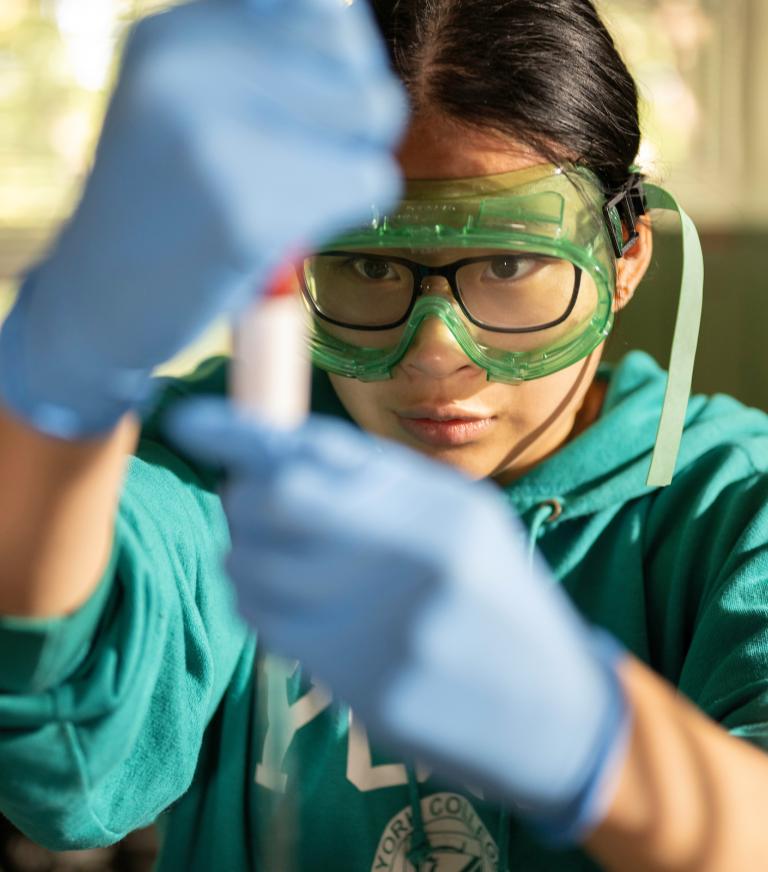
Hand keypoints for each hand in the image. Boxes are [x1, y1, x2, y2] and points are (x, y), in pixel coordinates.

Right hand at [0, 0, 404, 437]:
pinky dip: (342, 212)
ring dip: (350, 165)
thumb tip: (348, 31)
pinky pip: (370, 180)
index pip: (326, 10)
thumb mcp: (184, 100)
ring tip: (283, 197)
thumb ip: (260, 59)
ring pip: (375, 112)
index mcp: (175, 34)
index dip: (336, 67)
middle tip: (296, 165)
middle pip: (358, 56)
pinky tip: (281, 232)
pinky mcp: (245, 214)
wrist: (96, 304)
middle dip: (352, 117)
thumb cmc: (162, 205)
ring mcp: (214, 139)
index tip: (300, 116)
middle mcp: (189, 66)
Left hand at [168, 399, 629, 840]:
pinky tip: (283, 595)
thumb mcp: (468, 519)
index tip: (189, 420)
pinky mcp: (357, 692)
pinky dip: (256, 599)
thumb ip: (383, 480)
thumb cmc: (503, 599)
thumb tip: (287, 445)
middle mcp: (407, 573)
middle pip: (269, 511)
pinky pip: (267, 628)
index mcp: (440, 518)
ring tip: (271, 549)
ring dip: (244, 550)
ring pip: (253, 571)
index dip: (238, 437)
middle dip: (245, 496)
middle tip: (253, 497)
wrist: (552, 714)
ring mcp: (380, 639)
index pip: (311, 463)